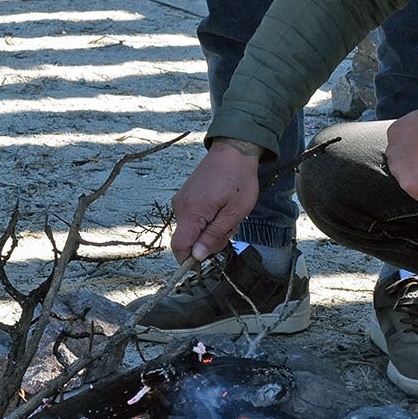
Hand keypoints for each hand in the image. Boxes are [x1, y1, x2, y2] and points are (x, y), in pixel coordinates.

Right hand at [170, 139, 263, 260]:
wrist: (234, 150)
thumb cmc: (238, 178)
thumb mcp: (234, 212)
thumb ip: (214, 235)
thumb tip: (197, 256)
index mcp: (192, 212)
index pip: (179, 246)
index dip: (188, 261)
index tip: (202, 268)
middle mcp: (181, 206)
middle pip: (187, 240)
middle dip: (207, 242)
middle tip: (229, 228)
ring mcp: (182, 200)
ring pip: (191, 230)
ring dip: (209, 230)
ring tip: (227, 215)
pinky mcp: (186, 197)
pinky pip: (192, 218)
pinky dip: (206, 220)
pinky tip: (220, 210)